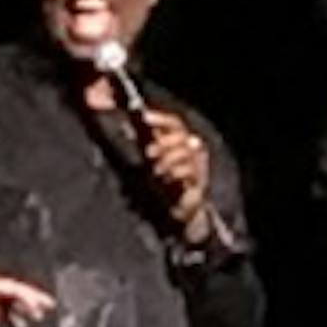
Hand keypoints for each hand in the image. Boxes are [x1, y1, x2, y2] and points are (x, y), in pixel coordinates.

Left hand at [0, 275, 55, 326]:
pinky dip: (11, 318)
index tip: (40, 305)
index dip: (27, 296)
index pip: (12, 288)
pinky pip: (1, 312)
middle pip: (14, 292)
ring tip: (36, 319)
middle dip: (32, 299)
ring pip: (9, 303)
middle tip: (49, 308)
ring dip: (23, 310)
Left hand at [142, 110, 212, 239]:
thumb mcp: (152, 162)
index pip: (174, 123)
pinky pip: (189, 170)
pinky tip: (167, 179)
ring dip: (167, 161)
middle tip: (149, 153)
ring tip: (157, 171)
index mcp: (180, 141)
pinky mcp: (200, 180)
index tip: (145, 117)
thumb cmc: (164, 183)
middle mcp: (192, 149)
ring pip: (184, 152)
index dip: (160, 119)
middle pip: (180, 135)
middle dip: (163, 143)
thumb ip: (145, 145)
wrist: (179, 209)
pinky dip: (175, 173)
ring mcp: (198, 164)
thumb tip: (127, 128)